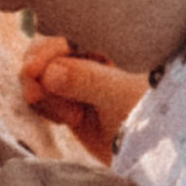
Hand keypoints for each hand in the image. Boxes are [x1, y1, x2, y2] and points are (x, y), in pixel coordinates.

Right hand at [21, 34, 148, 163]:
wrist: (154, 152)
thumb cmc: (148, 117)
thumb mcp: (119, 95)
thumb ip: (85, 79)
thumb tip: (48, 72)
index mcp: (108, 42)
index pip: (65, 34)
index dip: (44, 51)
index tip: (32, 71)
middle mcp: (92, 55)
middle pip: (45, 52)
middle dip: (36, 73)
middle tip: (35, 97)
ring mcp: (80, 79)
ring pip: (40, 75)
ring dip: (43, 95)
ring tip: (70, 117)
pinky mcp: (71, 100)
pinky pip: (43, 96)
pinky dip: (45, 106)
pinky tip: (65, 120)